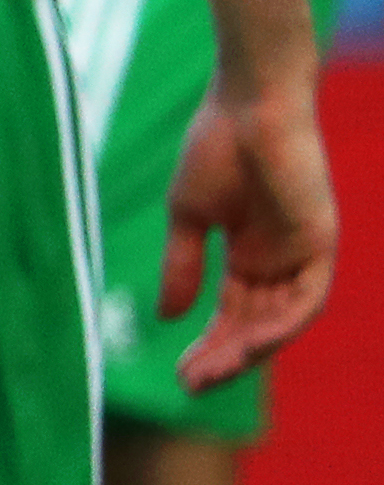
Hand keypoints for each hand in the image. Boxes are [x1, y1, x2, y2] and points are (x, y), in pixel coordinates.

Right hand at [163, 78, 336, 388]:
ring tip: (212, 372)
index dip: (209, 346)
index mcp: (250, 255)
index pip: (234, 315)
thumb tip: (167, 317)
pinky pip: (307, 299)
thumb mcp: (189, 215)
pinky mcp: (321, 243)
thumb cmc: (214, 145)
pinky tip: (251, 343)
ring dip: (250, 351)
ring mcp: (303, 254)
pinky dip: (281, 324)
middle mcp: (280, 262)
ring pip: (282, 321)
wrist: (246, 102)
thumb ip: (184, 264)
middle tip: (191, 385)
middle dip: (225, 358)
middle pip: (256, 326)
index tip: (180, 375)